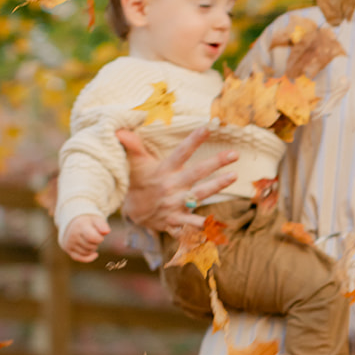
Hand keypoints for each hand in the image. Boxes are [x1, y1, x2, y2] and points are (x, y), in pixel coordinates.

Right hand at [62, 215, 109, 262]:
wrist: (72, 224)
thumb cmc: (88, 223)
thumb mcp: (96, 220)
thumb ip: (102, 225)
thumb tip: (107, 232)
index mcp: (80, 226)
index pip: (92, 238)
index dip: (99, 238)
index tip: (99, 235)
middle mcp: (73, 235)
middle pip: (91, 246)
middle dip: (96, 243)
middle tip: (94, 237)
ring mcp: (69, 243)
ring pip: (87, 253)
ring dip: (92, 249)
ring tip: (90, 241)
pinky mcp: (68, 250)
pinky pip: (80, 258)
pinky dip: (89, 258)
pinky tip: (95, 254)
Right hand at [117, 126, 238, 233]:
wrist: (134, 212)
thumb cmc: (140, 181)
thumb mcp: (136, 163)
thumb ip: (134, 146)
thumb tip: (120, 130)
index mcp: (164, 171)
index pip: (181, 152)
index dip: (194, 140)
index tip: (208, 127)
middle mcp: (171, 187)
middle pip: (196, 173)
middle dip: (216, 163)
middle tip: (234, 153)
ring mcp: (175, 204)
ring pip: (200, 195)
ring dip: (217, 186)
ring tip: (233, 176)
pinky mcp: (177, 220)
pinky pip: (192, 224)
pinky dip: (203, 227)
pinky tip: (219, 225)